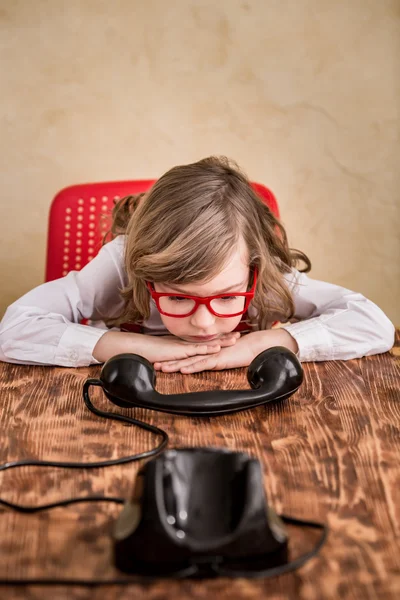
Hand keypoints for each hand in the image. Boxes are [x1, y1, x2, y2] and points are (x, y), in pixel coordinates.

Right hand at [92, 330, 239, 363]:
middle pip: (208, 340)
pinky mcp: (178, 351)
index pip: (203, 341)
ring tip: (234, 339)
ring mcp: (182, 346)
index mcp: (182, 344)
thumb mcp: (164, 355)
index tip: (229, 335)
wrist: (134, 348)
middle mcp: (184, 343)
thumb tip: (177, 362)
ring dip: (220, 341)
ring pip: (205, 343)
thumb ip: (172, 358)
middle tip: (239, 334)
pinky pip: (195, 350)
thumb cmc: (146, 352)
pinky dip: (206, 349)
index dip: (217, 338)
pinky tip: (216, 348)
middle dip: (224, 337)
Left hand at [154, 329, 298, 372]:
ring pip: (189, 361)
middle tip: (153, 365)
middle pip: (183, 357)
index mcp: (207, 352)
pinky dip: (192, 367)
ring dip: (175, 365)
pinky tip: (183, 370)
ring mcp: (212, 356)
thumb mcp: (225, 358)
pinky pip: (203, 364)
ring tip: (162, 368)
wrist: (257, 345)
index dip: (173, 358)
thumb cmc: (243, 351)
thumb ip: (215, 360)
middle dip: (168, 361)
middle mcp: (207, 352)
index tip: (160, 362)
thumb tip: (208, 366)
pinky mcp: (219, 360)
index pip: (186, 356)